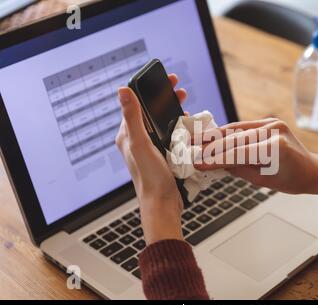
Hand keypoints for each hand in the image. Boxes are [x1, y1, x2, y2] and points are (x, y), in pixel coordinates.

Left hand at [116, 74, 186, 244]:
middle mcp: (136, 140)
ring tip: (184, 103)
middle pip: (149, 111)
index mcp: (127, 135)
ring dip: (171, 110)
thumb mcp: (141, 144)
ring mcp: (149, 148)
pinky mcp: (161, 155)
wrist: (162, 204)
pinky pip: (169, 135)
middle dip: (163, 98)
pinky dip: (177, 126)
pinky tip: (187, 124)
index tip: (163, 79)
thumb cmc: (150, 177)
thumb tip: (122, 90)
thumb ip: (133, 117)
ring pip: (160, 122)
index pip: (135, 104)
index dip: (148, 89)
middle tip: (178, 88)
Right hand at [194, 119, 317, 196]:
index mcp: (275, 148)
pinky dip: (227, 132)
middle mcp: (273, 131)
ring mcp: (272, 123)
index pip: (237, 153)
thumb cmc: (293, 179)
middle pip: (234, 138)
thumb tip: (216, 164)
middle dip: (210, 146)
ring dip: (215, 136)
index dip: (215, 159)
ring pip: (236, 130)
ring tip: (196, 140)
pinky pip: (243, 127)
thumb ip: (239, 170)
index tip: (198, 163)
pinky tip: (212, 136)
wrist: (312, 168)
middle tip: (191, 150)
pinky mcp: (270, 122)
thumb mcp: (264, 181)